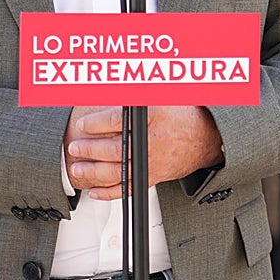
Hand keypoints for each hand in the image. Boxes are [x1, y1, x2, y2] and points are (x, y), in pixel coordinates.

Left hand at [65, 106, 223, 200]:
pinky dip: (109, 192)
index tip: (83, 124)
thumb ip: (138, 94)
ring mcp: (150, 163)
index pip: (116, 122)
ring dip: (94, 172)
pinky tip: (95, 191)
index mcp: (152, 120)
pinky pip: (127, 189)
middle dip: (89, 149)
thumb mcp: (161, 97)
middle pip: (113, 149)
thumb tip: (113, 87)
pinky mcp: (151, 177)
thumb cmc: (183, 116)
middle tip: (75, 147)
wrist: (205, 138)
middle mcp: (151, 144)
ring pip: (117, 172)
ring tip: (78, 169)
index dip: (96, 124)